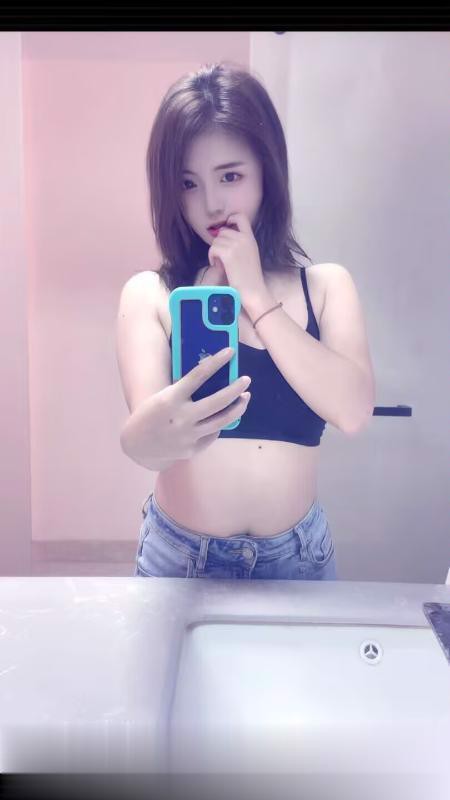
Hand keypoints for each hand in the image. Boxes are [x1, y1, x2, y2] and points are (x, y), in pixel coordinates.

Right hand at [132, 348, 251, 460]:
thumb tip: (211, 376)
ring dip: (237, 407)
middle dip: (236, 389)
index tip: (230, 352)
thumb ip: (184, 390)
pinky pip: (212, 434)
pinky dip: (219, 424)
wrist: (137, 445)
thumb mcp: (162, 397)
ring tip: (245, 398)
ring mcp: (188, 435)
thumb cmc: (151, 414)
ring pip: (222, 420)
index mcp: (170, 398)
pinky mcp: (192, 449)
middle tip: (246, 379)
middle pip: (218, 401)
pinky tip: (224, 417)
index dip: (217, 361)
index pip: (198, 375)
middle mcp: (181, 417)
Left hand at [207, 212, 265, 306]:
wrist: (253, 290)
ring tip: (220, 263)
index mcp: (251, 238)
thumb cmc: (249, 277)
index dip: (230, 218)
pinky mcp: (228, 254)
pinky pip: (213, 248)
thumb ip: (240, 244)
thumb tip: (222, 236)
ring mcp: (236, 245)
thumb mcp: (249, 255)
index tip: (226, 227)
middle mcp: (244, 239)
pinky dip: (212, 257)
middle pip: (223, 231)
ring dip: (214, 251)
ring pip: (216, 240)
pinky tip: (217, 265)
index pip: (241, 217)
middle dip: (219, 243)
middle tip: (221, 256)